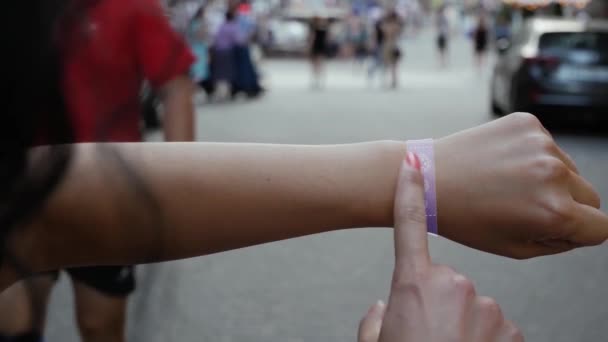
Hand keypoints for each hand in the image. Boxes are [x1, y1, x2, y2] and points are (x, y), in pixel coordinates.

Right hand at [358, 155, 522, 341]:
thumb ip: (377, 320)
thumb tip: (384, 307)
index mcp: (413, 284)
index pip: (408, 227)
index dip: (409, 193)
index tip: (412, 163)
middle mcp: (453, 285)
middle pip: (446, 282)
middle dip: (439, 304)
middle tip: (428, 335)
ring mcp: (487, 307)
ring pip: (473, 307)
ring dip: (464, 326)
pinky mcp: (512, 330)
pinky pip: (495, 328)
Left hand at [435, 112, 607, 258]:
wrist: (428, 178)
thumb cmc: (465, 219)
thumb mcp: (515, 247)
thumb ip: (560, 241)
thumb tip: (586, 225)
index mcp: (554, 212)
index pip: (601, 227)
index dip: (580, 232)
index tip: (559, 229)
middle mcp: (553, 173)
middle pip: (591, 196)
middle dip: (569, 205)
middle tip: (527, 208)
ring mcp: (541, 143)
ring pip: (569, 169)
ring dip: (550, 179)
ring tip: (507, 185)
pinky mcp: (528, 123)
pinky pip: (548, 146)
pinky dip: (532, 156)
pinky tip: (502, 164)